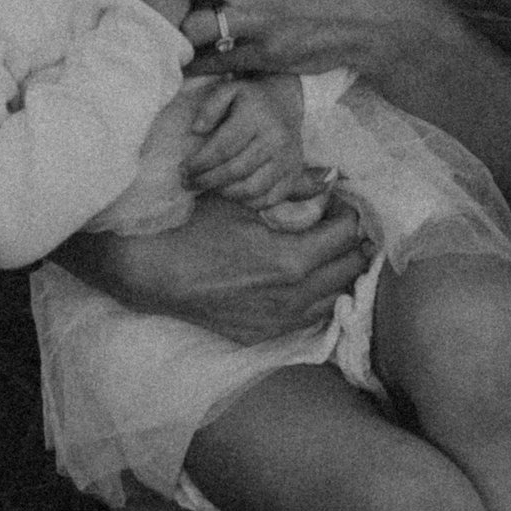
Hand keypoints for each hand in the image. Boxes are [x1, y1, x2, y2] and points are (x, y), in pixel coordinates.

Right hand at [56, 192, 371, 345]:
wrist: (159, 273)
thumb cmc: (199, 229)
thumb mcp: (245, 200)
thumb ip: (295, 188)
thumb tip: (331, 176)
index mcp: (294, 257)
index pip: (348, 233)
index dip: (347, 213)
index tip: (336, 205)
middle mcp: (297, 294)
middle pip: (351, 266)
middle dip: (350, 242)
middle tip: (335, 227)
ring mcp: (284, 320)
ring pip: (338, 296)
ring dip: (338, 272)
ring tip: (322, 253)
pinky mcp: (269, 334)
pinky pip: (312, 317)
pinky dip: (317, 296)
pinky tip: (303, 280)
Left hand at [183, 76, 305, 210]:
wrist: (287, 104)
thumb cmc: (251, 100)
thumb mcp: (229, 90)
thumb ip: (210, 106)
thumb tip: (197, 130)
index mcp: (257, 117)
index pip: (223, 147)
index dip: (200, 163)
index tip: (183, 169)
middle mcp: (276, 140)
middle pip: (235, 171)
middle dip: (207, 180)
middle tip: (188, 182)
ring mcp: (287, 160)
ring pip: (252, 189)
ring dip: (225, 193)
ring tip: (210, 187)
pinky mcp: (294, 175)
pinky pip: (268, 199)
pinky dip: (246, 202)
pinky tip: (232, 193)